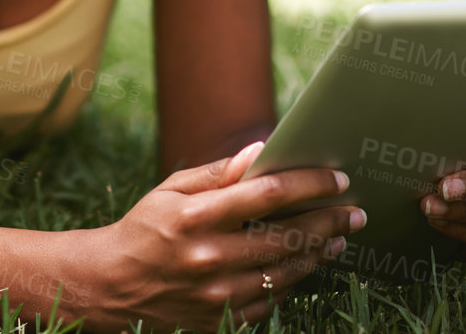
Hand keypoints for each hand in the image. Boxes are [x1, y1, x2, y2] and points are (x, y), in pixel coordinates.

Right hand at [84, 140, 365, 331]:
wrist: (111, 286)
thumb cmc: (144, 229)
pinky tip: (305, 265)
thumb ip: (218, 173)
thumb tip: (262, 150)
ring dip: (320, 253)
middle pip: (287, 237)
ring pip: (286, 272)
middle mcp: (208, 257)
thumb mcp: (170, 190)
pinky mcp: (219, 322)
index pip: (267, 195)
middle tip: (355, 210)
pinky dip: (292, 281)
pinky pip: (270, 301)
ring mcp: (216, 295)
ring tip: (339, 236)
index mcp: (194, 217)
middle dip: (328, 220)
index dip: (309, 184)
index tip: (337, 177)